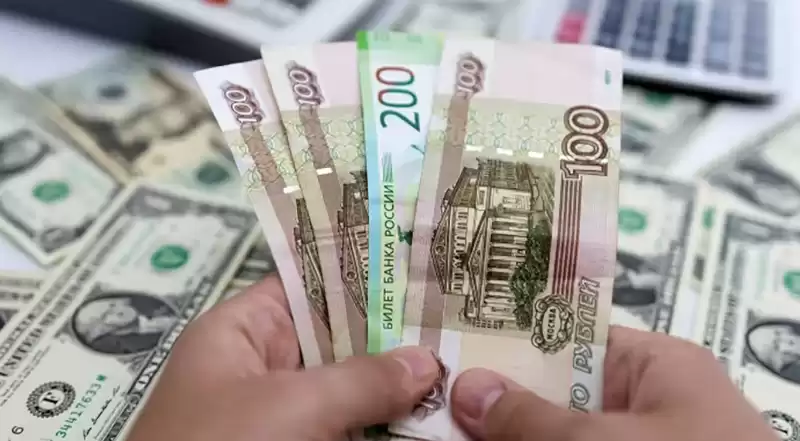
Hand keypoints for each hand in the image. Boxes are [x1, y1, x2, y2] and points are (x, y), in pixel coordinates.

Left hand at [126, 275, 440, 440]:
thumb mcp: (291, 408)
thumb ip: (362, 379)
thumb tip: (426, 361)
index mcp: (240, 333)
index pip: (308, 284)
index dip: (364, 275)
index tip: (424, 275)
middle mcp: (260, 370)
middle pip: (337, 340)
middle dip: (394, 338)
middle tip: (457, 329)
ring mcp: (278, 418)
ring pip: (346, 392)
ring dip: (395, 388)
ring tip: (455, 371)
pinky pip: (345, 430)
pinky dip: (381, 427)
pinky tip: (425, 419)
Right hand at [450, 326, 777, 440]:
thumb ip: (531, 418)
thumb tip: (466, 388)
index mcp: (655, 367)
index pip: (568, 336)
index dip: (508, 339)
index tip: (449, 346)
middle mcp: (642, 407)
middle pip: (551, 393)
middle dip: (494, 399)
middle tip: (431, 398)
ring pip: (551, 436)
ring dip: (502, 433)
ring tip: (438, 427)